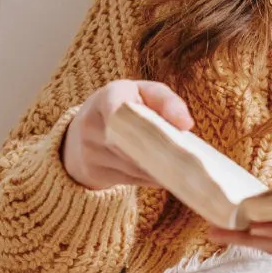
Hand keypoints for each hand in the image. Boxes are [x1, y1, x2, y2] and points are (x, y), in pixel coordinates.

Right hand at [61, 79, 194, 190]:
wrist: (82, 130)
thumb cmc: (125, 106)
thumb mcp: (144, 93)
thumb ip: (166, 101)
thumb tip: (185, 124)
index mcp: (106, 97)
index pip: (118, 108)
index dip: (140, 121)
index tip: (173, 129)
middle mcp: (91, 123)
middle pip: (132, 142)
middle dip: (162, 151)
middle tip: (189, 158)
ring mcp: (89, 150)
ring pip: (134, 166)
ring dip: (160, 168)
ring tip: (182, 167)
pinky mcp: (92, 172)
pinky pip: (130, 179)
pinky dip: (150, 178)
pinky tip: (164, 175)